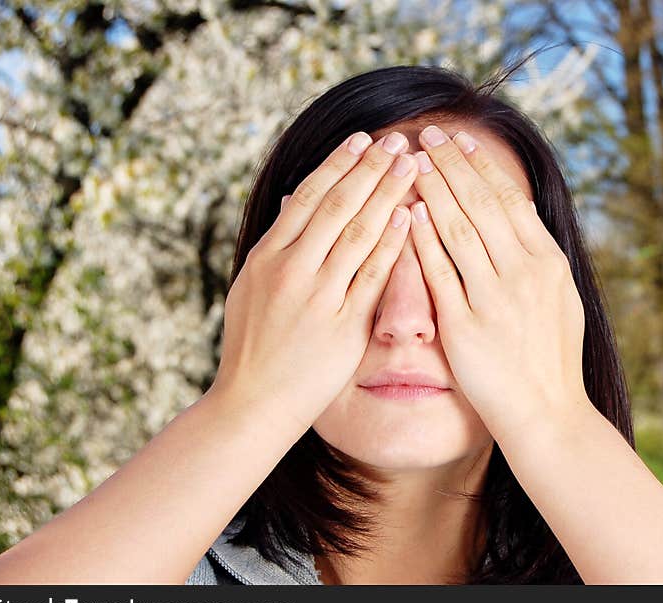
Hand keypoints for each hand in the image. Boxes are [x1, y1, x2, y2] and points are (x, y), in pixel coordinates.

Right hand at [209, 131, 416, 439]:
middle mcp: (290, 269)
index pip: (309, 197)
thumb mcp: (251, 288)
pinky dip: (391, 244)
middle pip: (338, 206)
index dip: (339, 164)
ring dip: (386, 193)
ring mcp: (316, 296)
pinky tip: (409, 216)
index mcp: (267, 256)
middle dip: (371, 167)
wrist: (253, 403)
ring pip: (357, 232)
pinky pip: (371, 276)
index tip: (363, 139)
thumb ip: (276, 246)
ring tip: (411, 164)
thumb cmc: (253, 347)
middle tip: (398, 139)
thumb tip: (294, 202)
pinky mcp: (341, 325)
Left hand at [408, 125, 589, 440]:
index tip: (461, 140)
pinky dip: (422, 241)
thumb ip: (538, 258)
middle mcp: (524, 274)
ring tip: (411, 162)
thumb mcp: (560, 299)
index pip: (510, 200)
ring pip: (458, 230)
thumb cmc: (551, 358)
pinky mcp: (466, 327)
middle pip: (481, 205)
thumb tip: (520, 219)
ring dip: (433, 191)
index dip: (482, 167)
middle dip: (451, 165)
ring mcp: (495, 299)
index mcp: (548, 263)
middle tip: (426, 134)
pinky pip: (439, 275)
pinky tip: (407, 214)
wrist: (546, 413)